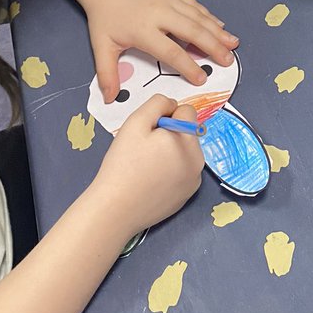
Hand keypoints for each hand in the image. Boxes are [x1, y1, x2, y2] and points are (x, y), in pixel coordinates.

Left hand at [82, 0, 238, 101]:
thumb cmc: (104, 16)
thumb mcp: (101, 46)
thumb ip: (107, 74)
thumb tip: (109, 99)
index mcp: (143, 29)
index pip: (171, 51)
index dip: (188, 66)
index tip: (202, 79)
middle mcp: (160, 12)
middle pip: (193, 32)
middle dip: (213, 47)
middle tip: (228, 61)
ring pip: (198, 17)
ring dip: (217, 31)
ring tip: (233, 43)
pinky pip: (194, 5)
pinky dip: (209, 16)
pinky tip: (219, 25)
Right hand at [90, 96, 203, 234]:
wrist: (114, 209)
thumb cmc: (123, 164)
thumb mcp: (136, 121)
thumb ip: (158, 103)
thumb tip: (172, 104)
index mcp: (188, 140)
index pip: (186, 111)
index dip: (165, 116)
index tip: (149, 131)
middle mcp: (197, 160)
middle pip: (187, 132)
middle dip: (169, 134)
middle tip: (145, 150)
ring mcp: (193, 181)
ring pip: (185, 152)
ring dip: (171, 152)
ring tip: (146, 166)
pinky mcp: (186, 196)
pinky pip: (183, 172)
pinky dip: (171, 171)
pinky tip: (151, 180)